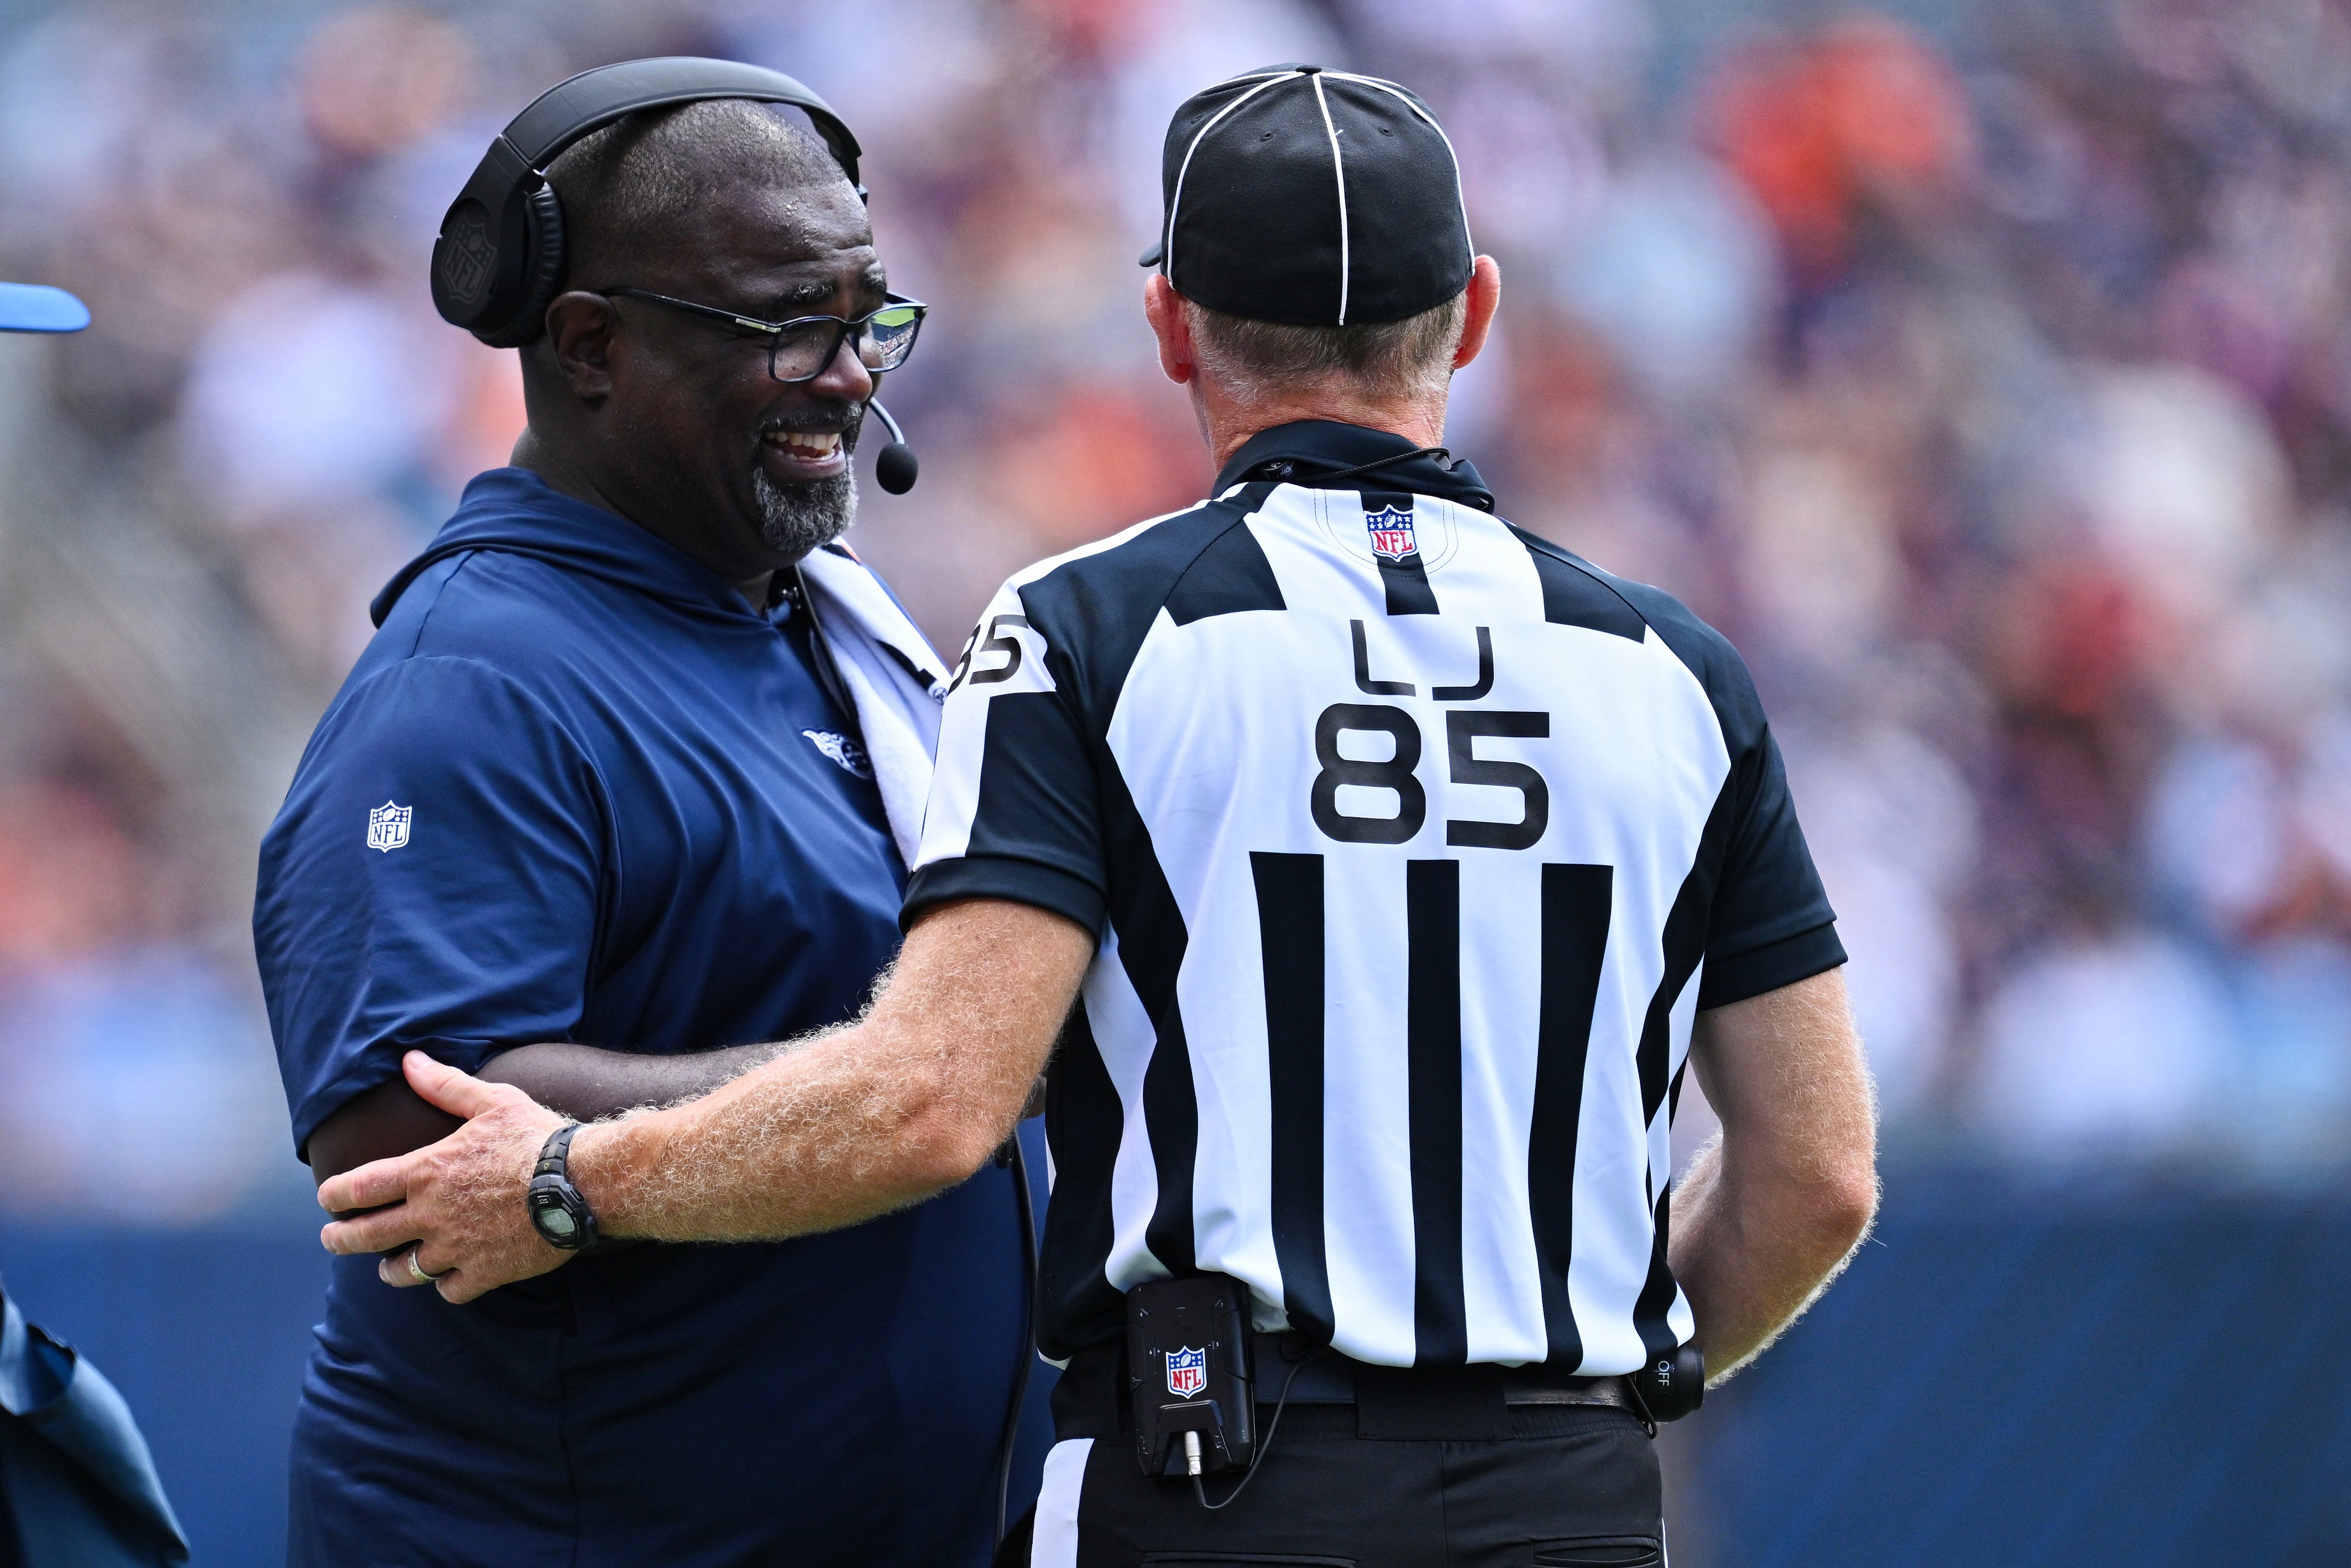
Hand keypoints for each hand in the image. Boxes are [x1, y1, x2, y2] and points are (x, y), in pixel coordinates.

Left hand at [316, 1051, 573, 1302]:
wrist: (582, 1182)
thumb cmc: (536, 1136)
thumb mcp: (491, 1101)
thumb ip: (445, 1085)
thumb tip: (410, 1060)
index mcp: (427, 1172)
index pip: (359, 1187)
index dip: (335, 1193)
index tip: (328, 1197)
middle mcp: (432, 1214)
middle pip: (366, 1236)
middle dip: (342, 1239)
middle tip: (333, 1239)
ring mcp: (456, 1247)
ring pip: (404, 1271)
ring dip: (390, 1269)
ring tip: (388, 1267)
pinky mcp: (485, 1271)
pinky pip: (450, 1290)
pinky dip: (445, 1285)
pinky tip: (447, 1278)